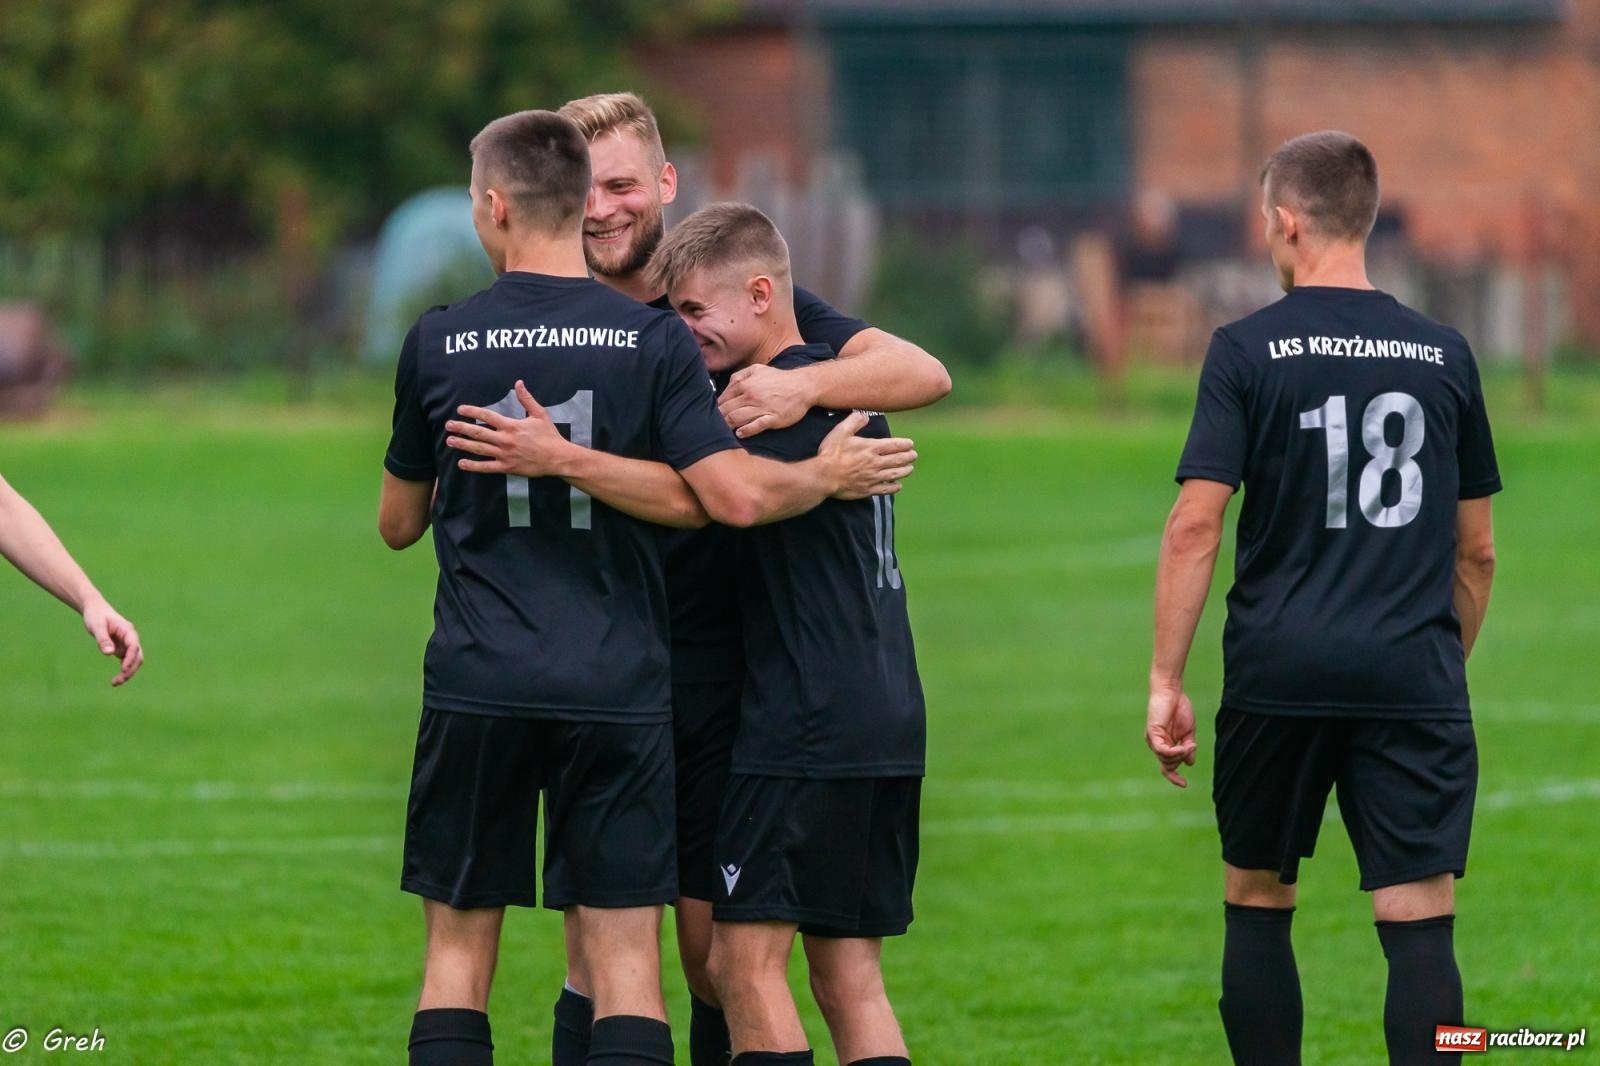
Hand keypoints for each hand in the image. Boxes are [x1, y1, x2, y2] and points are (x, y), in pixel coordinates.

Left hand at [82, 596, 142, 686]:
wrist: (95, 610)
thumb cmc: (96, 616)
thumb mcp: (97, 626)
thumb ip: (103, 639)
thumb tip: (109, 654)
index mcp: (128, 631)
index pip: (133, 646)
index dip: (130, 658)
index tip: (123, 669)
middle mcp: (130, 638)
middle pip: (137, 656)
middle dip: (130, 669)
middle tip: (118, 680)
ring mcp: (127, 644)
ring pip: (134, 660)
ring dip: (128, 672)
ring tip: (115, 683)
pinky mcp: (121, 648)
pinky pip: (126, 661)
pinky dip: (124, 670)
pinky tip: (116, 679)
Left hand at [447, 381, 573, 476]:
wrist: (557, 458)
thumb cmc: (549, 436)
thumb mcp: (540, 414)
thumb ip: (526, 399)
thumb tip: (519, 383)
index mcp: (511, 425)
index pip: (487, 416)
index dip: (472, 411)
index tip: (461, 410)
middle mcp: (505, 439)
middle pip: (478, 432)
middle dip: (461, 428)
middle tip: (448, 425)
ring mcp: (504, 454)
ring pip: (479, 449)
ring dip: (463, 444)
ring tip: (450, 441)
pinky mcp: (507, 467)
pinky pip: (486, 467)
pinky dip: (473, 466)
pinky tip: (462, 463)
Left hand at [719, 363, 815, 438]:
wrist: (803, 386)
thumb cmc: (780, 379)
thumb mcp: (758, 369)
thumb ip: (740, 375)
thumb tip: (727, 386)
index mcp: (746, 384)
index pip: (724, 398)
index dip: (717, 407)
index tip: (714, 413)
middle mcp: (751, 396)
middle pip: (727, 410)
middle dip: (719, 418)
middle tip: (715, 424)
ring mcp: (762, 408)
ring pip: (737, 419)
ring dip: (728, 425)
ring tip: (726, 430)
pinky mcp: (772, 418)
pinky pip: (755, 426)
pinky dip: (745, 431)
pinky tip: (740, 433)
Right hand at [817, 411, 916, 498]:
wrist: (823, 476)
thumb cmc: (831, 453)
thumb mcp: (840, 431)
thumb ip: (854, 421)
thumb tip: (864, 416)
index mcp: (871, 448)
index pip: (894, 445)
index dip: (904, 444)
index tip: (910, 444)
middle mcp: (875, 463)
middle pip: (898, 460)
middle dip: (908, 457)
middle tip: (913, 455)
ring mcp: (872, 477)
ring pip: (895, 474)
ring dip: (905, 471)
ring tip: (910, 469)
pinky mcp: (867, 490)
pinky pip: (885, 489)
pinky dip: (894, 487)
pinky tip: (898, 486)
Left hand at [1146, 683, 1196, 787]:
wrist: (1172, 691)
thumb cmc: (1180, 708)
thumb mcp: (1188, 732)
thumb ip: (1188, 748)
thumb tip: (1189, 763)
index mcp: (1165, 744)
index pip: (1166, 766)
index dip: (1174, 777)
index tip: (1184, 785)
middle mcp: (1157, 744)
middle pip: (1169, 765)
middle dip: (1181, 760)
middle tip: (1190, 747)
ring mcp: (1153, 740)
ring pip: (1166, 759)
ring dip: (1180, 756)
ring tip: (1189, 746)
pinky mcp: (1152, 734)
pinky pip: (1162, 751)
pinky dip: (1174, 752)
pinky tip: (1184, 748)